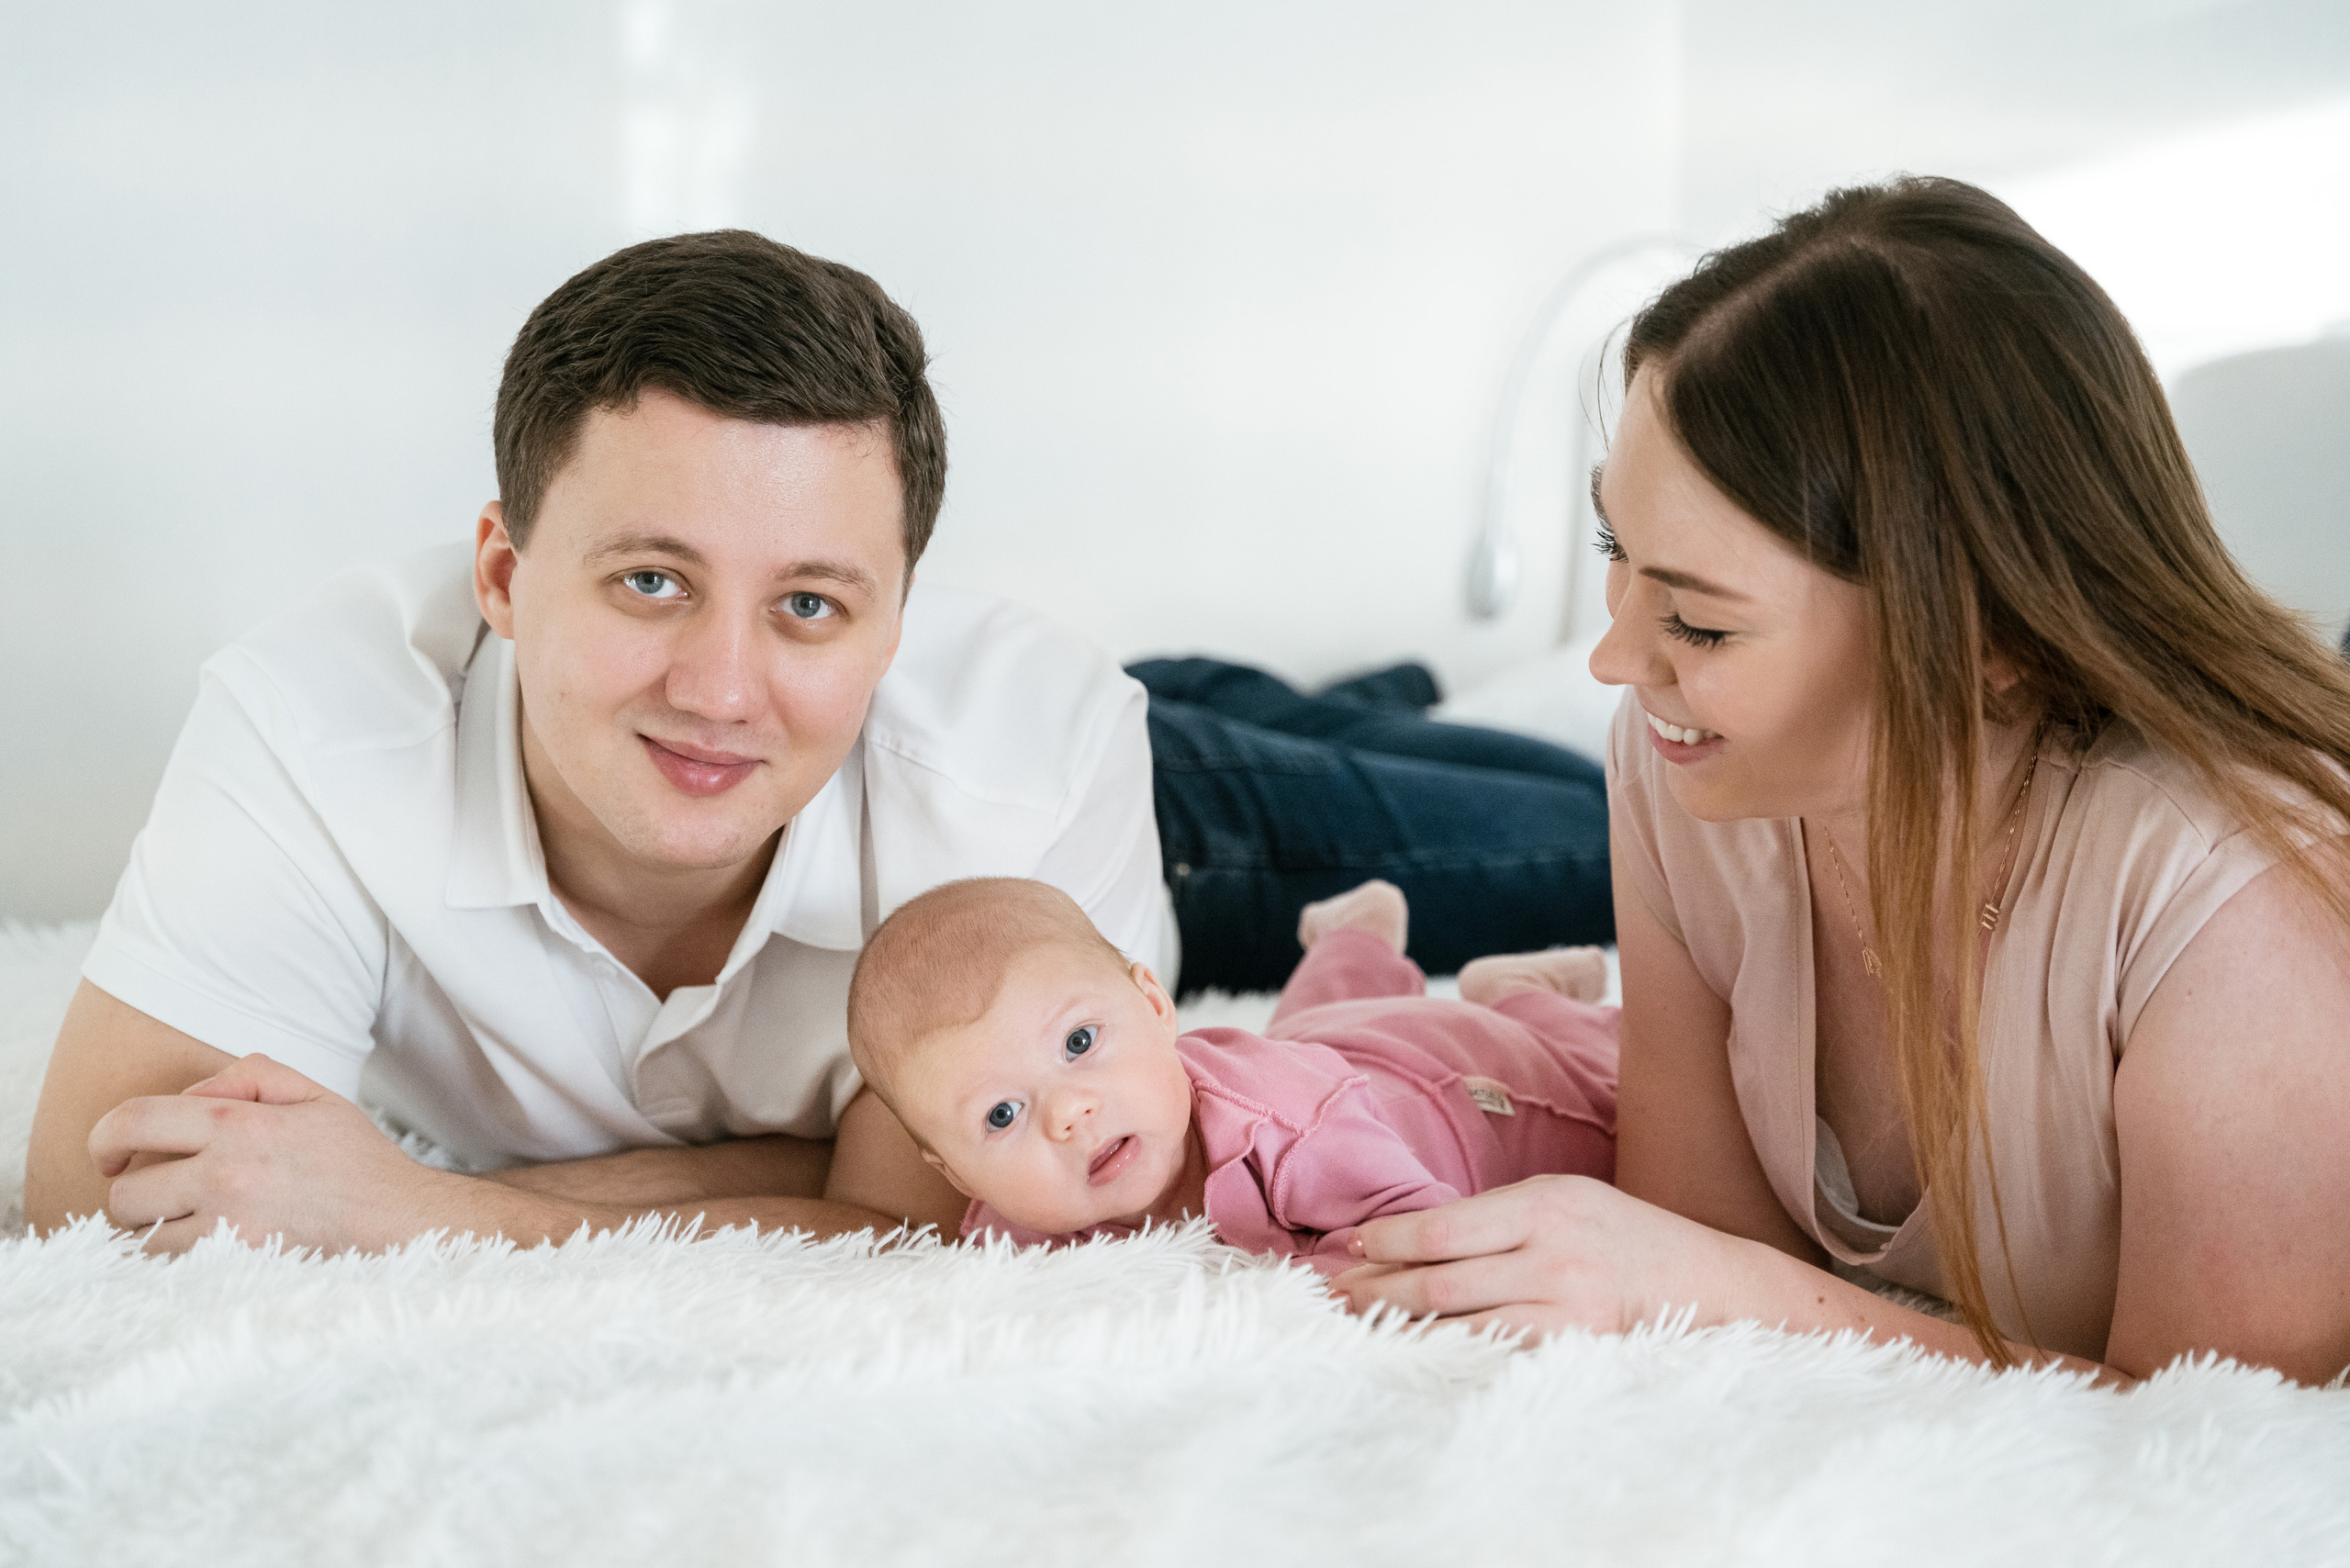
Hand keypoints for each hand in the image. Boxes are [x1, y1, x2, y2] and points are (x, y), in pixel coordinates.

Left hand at [88, 1053, 467, 1254]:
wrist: (399, 1220)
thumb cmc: (355, 1159)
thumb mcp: (314, 1094)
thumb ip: (249, 1074)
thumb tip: (191, 1094)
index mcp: (237, 1124)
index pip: (132, 1121)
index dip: (103, 1138)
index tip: (110, 1155)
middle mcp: (225, 1174)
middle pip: (124, 1192)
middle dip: (133, 1192)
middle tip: (162, 1194)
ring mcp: (228, 1225)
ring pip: (139, 1238)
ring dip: (152, 1231)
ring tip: (185, 1223)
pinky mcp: (237, 1264)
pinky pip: (169, 1267)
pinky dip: (174, 1259)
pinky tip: (202, 1247)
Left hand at [1328, 1174, 1759, 1338]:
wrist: (1708, 1283)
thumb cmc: (1623, 1235)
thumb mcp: (1565, 1199)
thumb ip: (1499, 1215)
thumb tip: (1414, 1235)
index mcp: (1544, 1204)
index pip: (1442, 1227)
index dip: (1388, 1241)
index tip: (1351, 1246)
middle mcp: (1551, 1254)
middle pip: (1439, 1281)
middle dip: (1374, 1289)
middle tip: (1330, 1292)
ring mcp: (1564, 1307)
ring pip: (1458, 1323)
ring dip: (1397, 1326)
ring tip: (1356, 1322)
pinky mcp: (1573, 1348)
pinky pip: (1493, 1352)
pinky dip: (1446, 1352)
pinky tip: (1413, 1350)